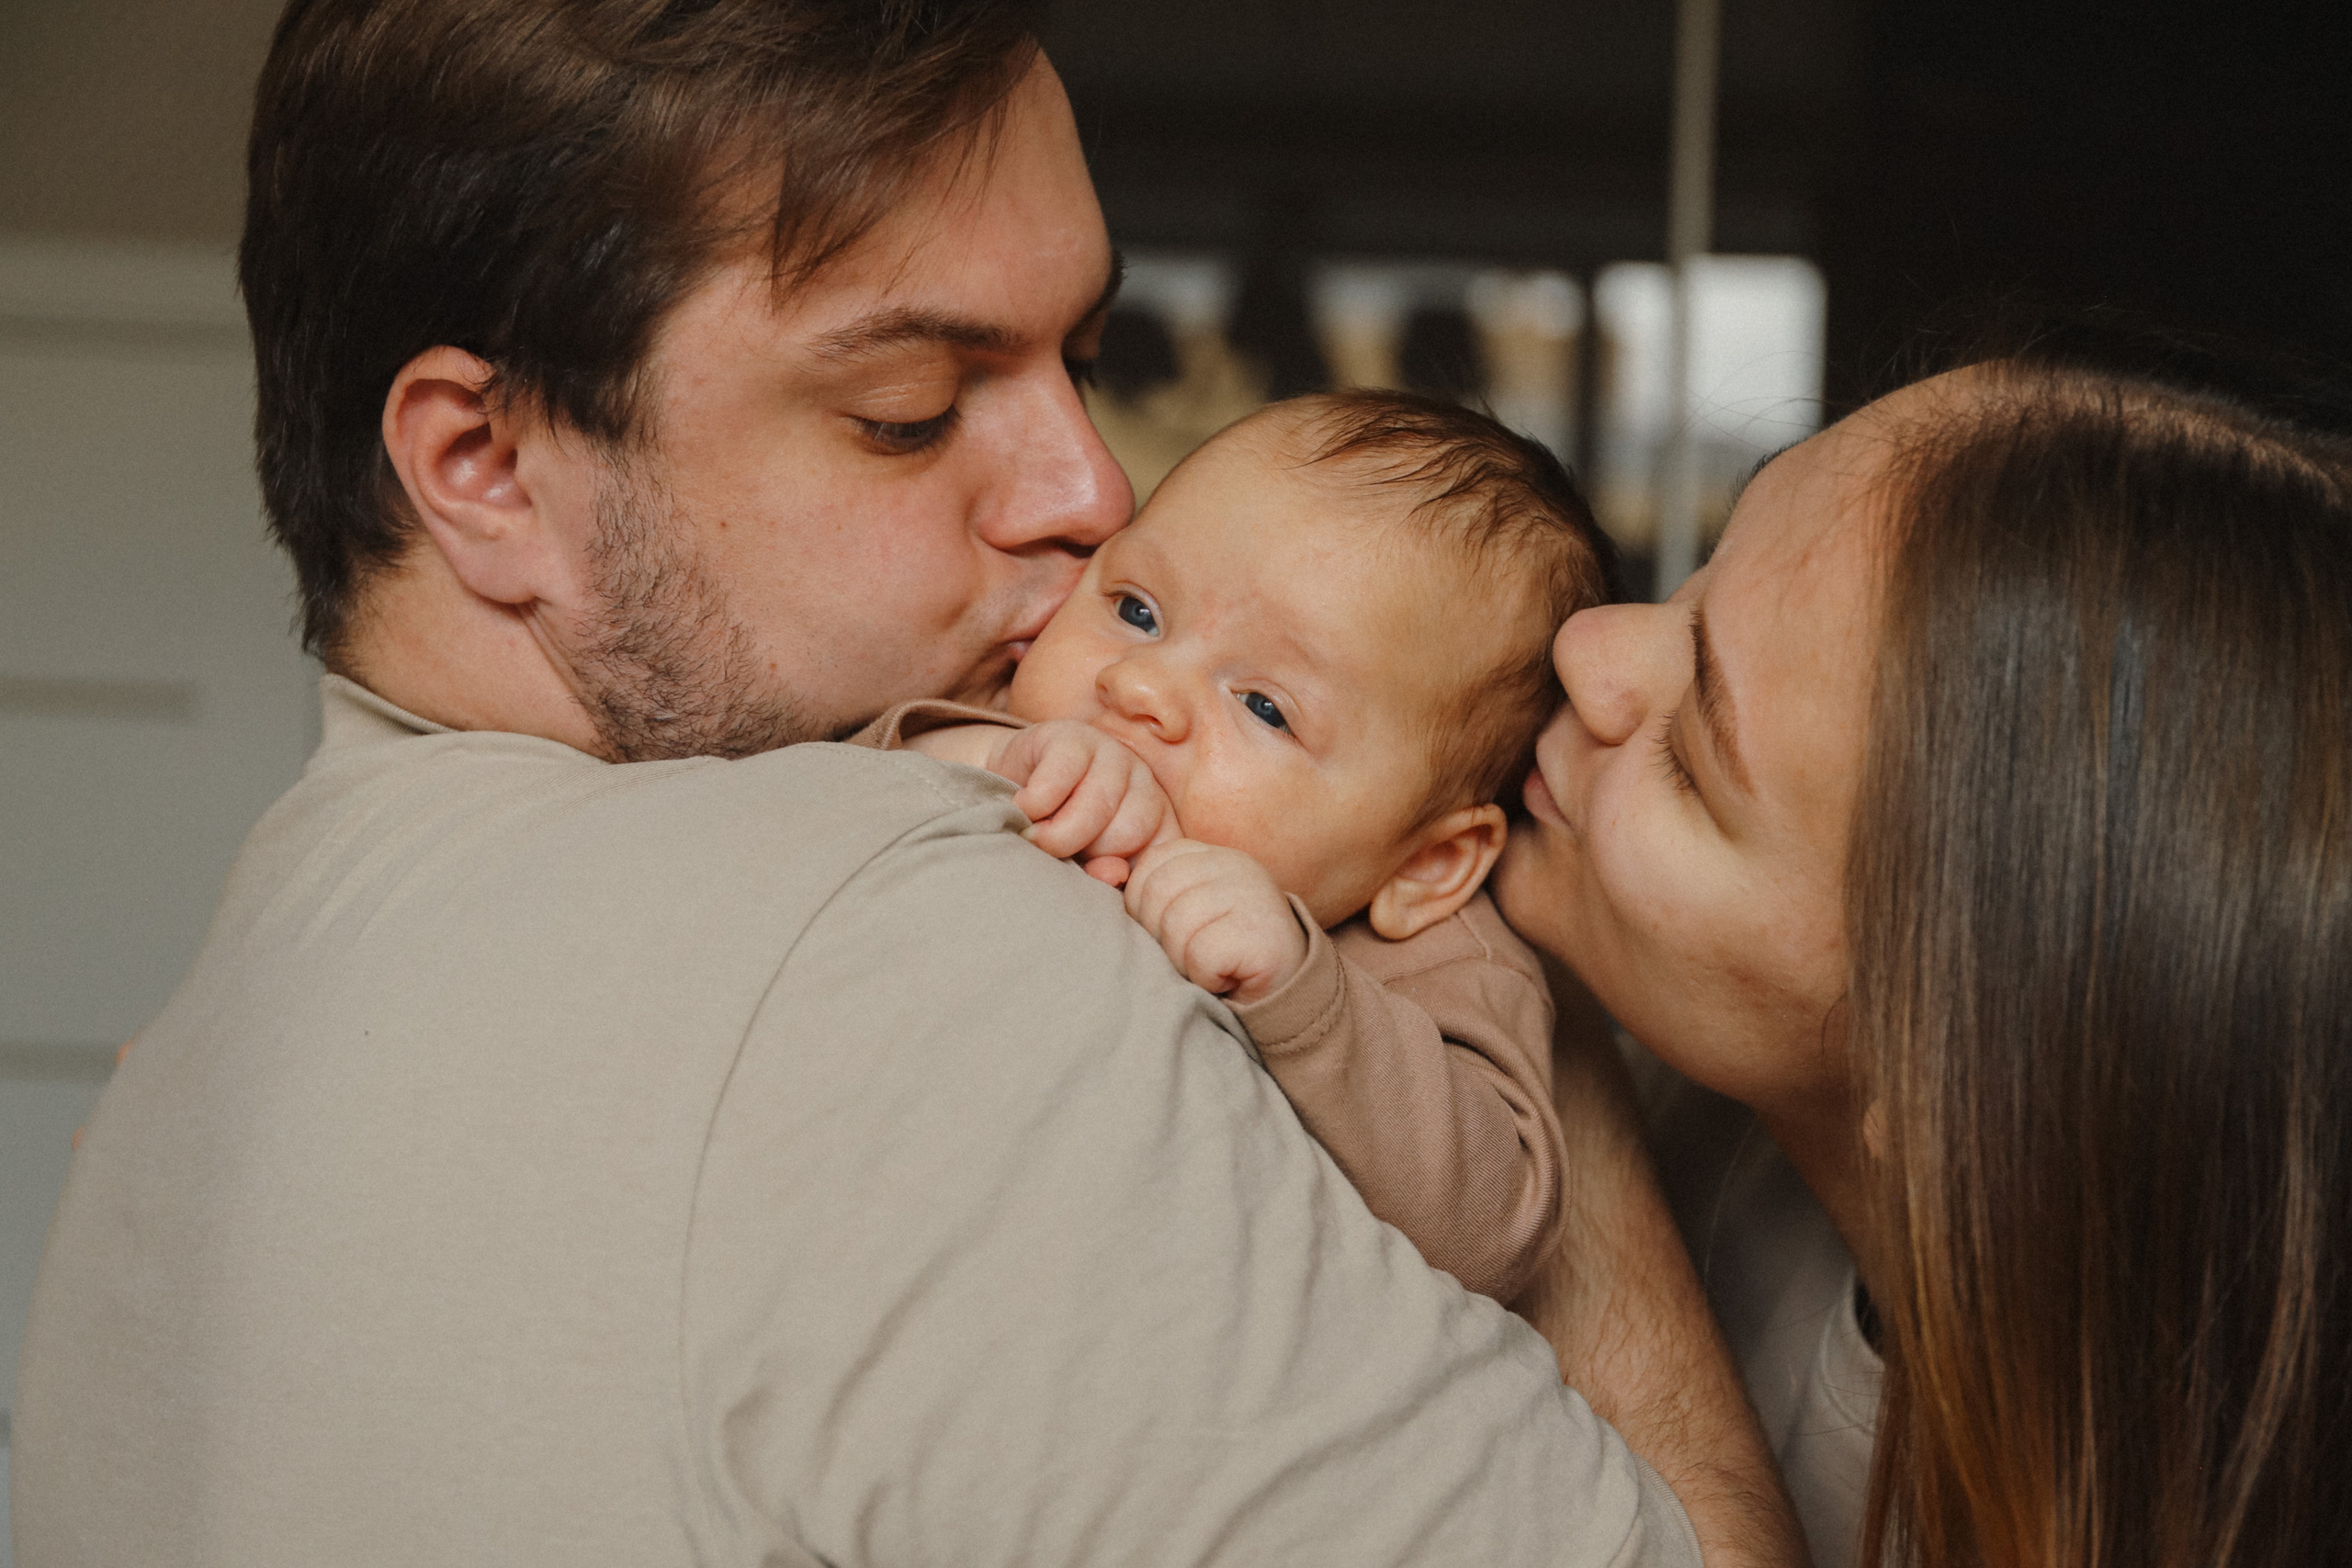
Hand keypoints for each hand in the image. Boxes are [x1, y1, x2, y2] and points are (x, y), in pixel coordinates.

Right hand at [988, 721, 1177, 884]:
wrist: (1004, 784)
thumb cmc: (1049, 834)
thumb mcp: (1078, 863)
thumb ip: (1100, 875)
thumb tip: (1115, 874)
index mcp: (1157, 823)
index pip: (1160, 856)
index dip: (1122, 875)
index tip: (1089, 879)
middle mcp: (1144, 784)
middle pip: (1130, 830)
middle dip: (1086, 851)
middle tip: (1053, 854)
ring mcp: (1112, 754)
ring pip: (1099, 804)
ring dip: (1055, 833)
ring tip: (1031, 837)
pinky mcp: (1073, 736)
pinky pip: (1061, 777)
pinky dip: (1034, 803)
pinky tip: (1020, 809)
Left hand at [1123, 839, 1309, 1004]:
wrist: (1282, 998)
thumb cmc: (1219, 957)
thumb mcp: (1181, 916)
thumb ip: (1144, 895)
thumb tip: (1101, 873)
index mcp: (1209, 855)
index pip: (1150, 867)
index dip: (1145, 909)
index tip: (1172, 934)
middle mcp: (1233, 864)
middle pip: (1156, 895)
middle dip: (1161, 937)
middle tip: (1191, 955)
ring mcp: (1251, 894)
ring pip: (1176, 926)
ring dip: (1185, 961)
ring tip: (1210, 966)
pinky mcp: (1260, 931)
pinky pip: (1201, 954)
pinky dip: (1206, 977)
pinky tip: (1227, 976)